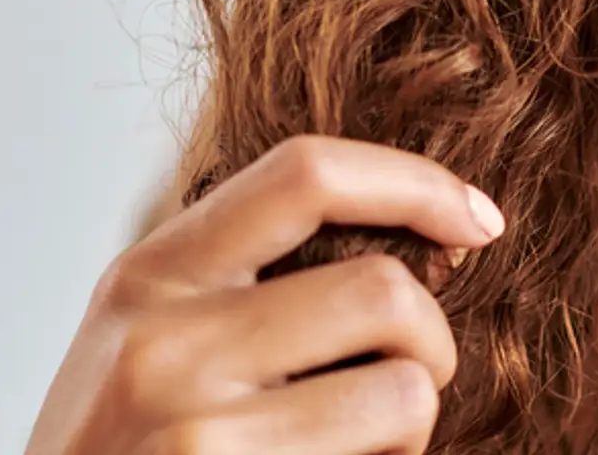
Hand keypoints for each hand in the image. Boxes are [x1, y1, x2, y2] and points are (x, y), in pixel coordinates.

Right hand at [24, 136, 505, 454]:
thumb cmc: (119, 454)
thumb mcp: (145, 340)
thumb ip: (239, 281)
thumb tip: (419, 238)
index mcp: (149, 275)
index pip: (306, 172)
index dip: (416, 182)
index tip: (478, 220)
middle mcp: (165, 341)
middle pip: (385, 291)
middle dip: (430, 342)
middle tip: (403, 382)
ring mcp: (196, 428)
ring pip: (406, 391)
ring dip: (412, 427)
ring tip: (359, 448)